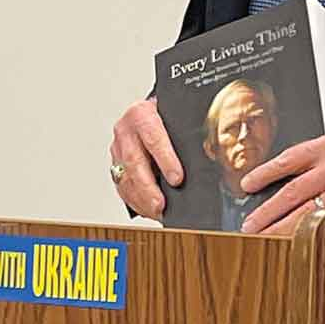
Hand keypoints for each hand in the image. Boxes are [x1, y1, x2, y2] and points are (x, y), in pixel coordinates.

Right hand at [109, 99, 183, 219]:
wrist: (147, 111)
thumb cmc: (165, 115)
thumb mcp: (176, 116)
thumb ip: (186, 133)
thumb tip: (209, 155)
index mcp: (142, 114)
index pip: (153, 138)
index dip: (165, 160)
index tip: (177, 179)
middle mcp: (126, 130)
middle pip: (135, 162)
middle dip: (148, 187)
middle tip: (161, 205)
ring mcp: (118, 148)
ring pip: (125, 177)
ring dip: (141, 199)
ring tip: (156, 212)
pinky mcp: (115, 164)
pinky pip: (122, 186)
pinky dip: (134, 201)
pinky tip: (147, 209)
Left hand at [238, 132, 324, 235]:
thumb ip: (323, 155)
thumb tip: (294, 172)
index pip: (289, 160)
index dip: (264, 173)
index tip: (247, 185)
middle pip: (291, 193)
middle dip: (266, 212)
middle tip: (248, 225)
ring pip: (305, 215)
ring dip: (280, 229)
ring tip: (263, 238)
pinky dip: (312, 239)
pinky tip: (299, 246)